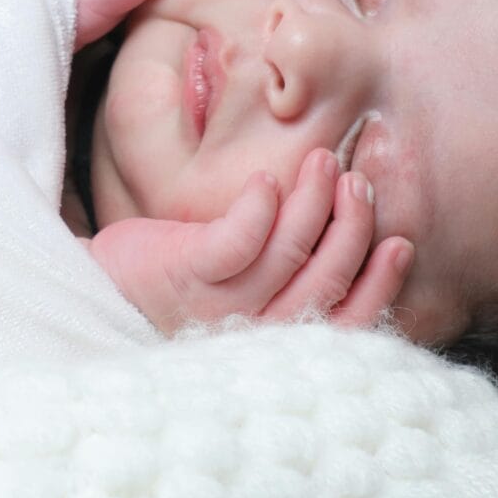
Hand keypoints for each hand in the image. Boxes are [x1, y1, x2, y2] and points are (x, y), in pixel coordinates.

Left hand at [87, 148, 415, 332]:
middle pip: (325, 283)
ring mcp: (219, 305)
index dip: (379, 284)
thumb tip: (344, 225)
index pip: (346, 321)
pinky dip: (258, 209)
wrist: (97, 285)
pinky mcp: (186, 274)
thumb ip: (288, 272)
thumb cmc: (177, 282)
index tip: (400, 241)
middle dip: (352, 229)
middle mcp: (253, 330)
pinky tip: (267, 179)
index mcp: (275, 337)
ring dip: (313, 203)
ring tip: (322, 161)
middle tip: (358, 181)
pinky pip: (235, 243)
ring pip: (288, 256)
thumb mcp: (242, 286)